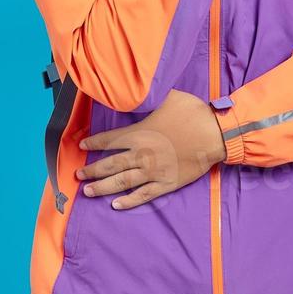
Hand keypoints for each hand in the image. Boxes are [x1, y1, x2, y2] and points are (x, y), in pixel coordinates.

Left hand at [76, 89, 226, 209]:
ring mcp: (153, 172)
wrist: (215, 135)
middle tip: (78, 176)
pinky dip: (129, 201)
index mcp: (139, 134)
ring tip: (88, 192)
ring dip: (103, 187)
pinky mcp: (166, 183)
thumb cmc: (192, 113)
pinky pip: (144, 195)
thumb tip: (138, 88)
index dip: (94, 143)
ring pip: (122, 182)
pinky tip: (116, 205)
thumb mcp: (168, 97)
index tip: (82, 146)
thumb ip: (150, 96)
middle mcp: (142, 155)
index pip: (110, 140)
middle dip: (92, 171)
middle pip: (110, 165)